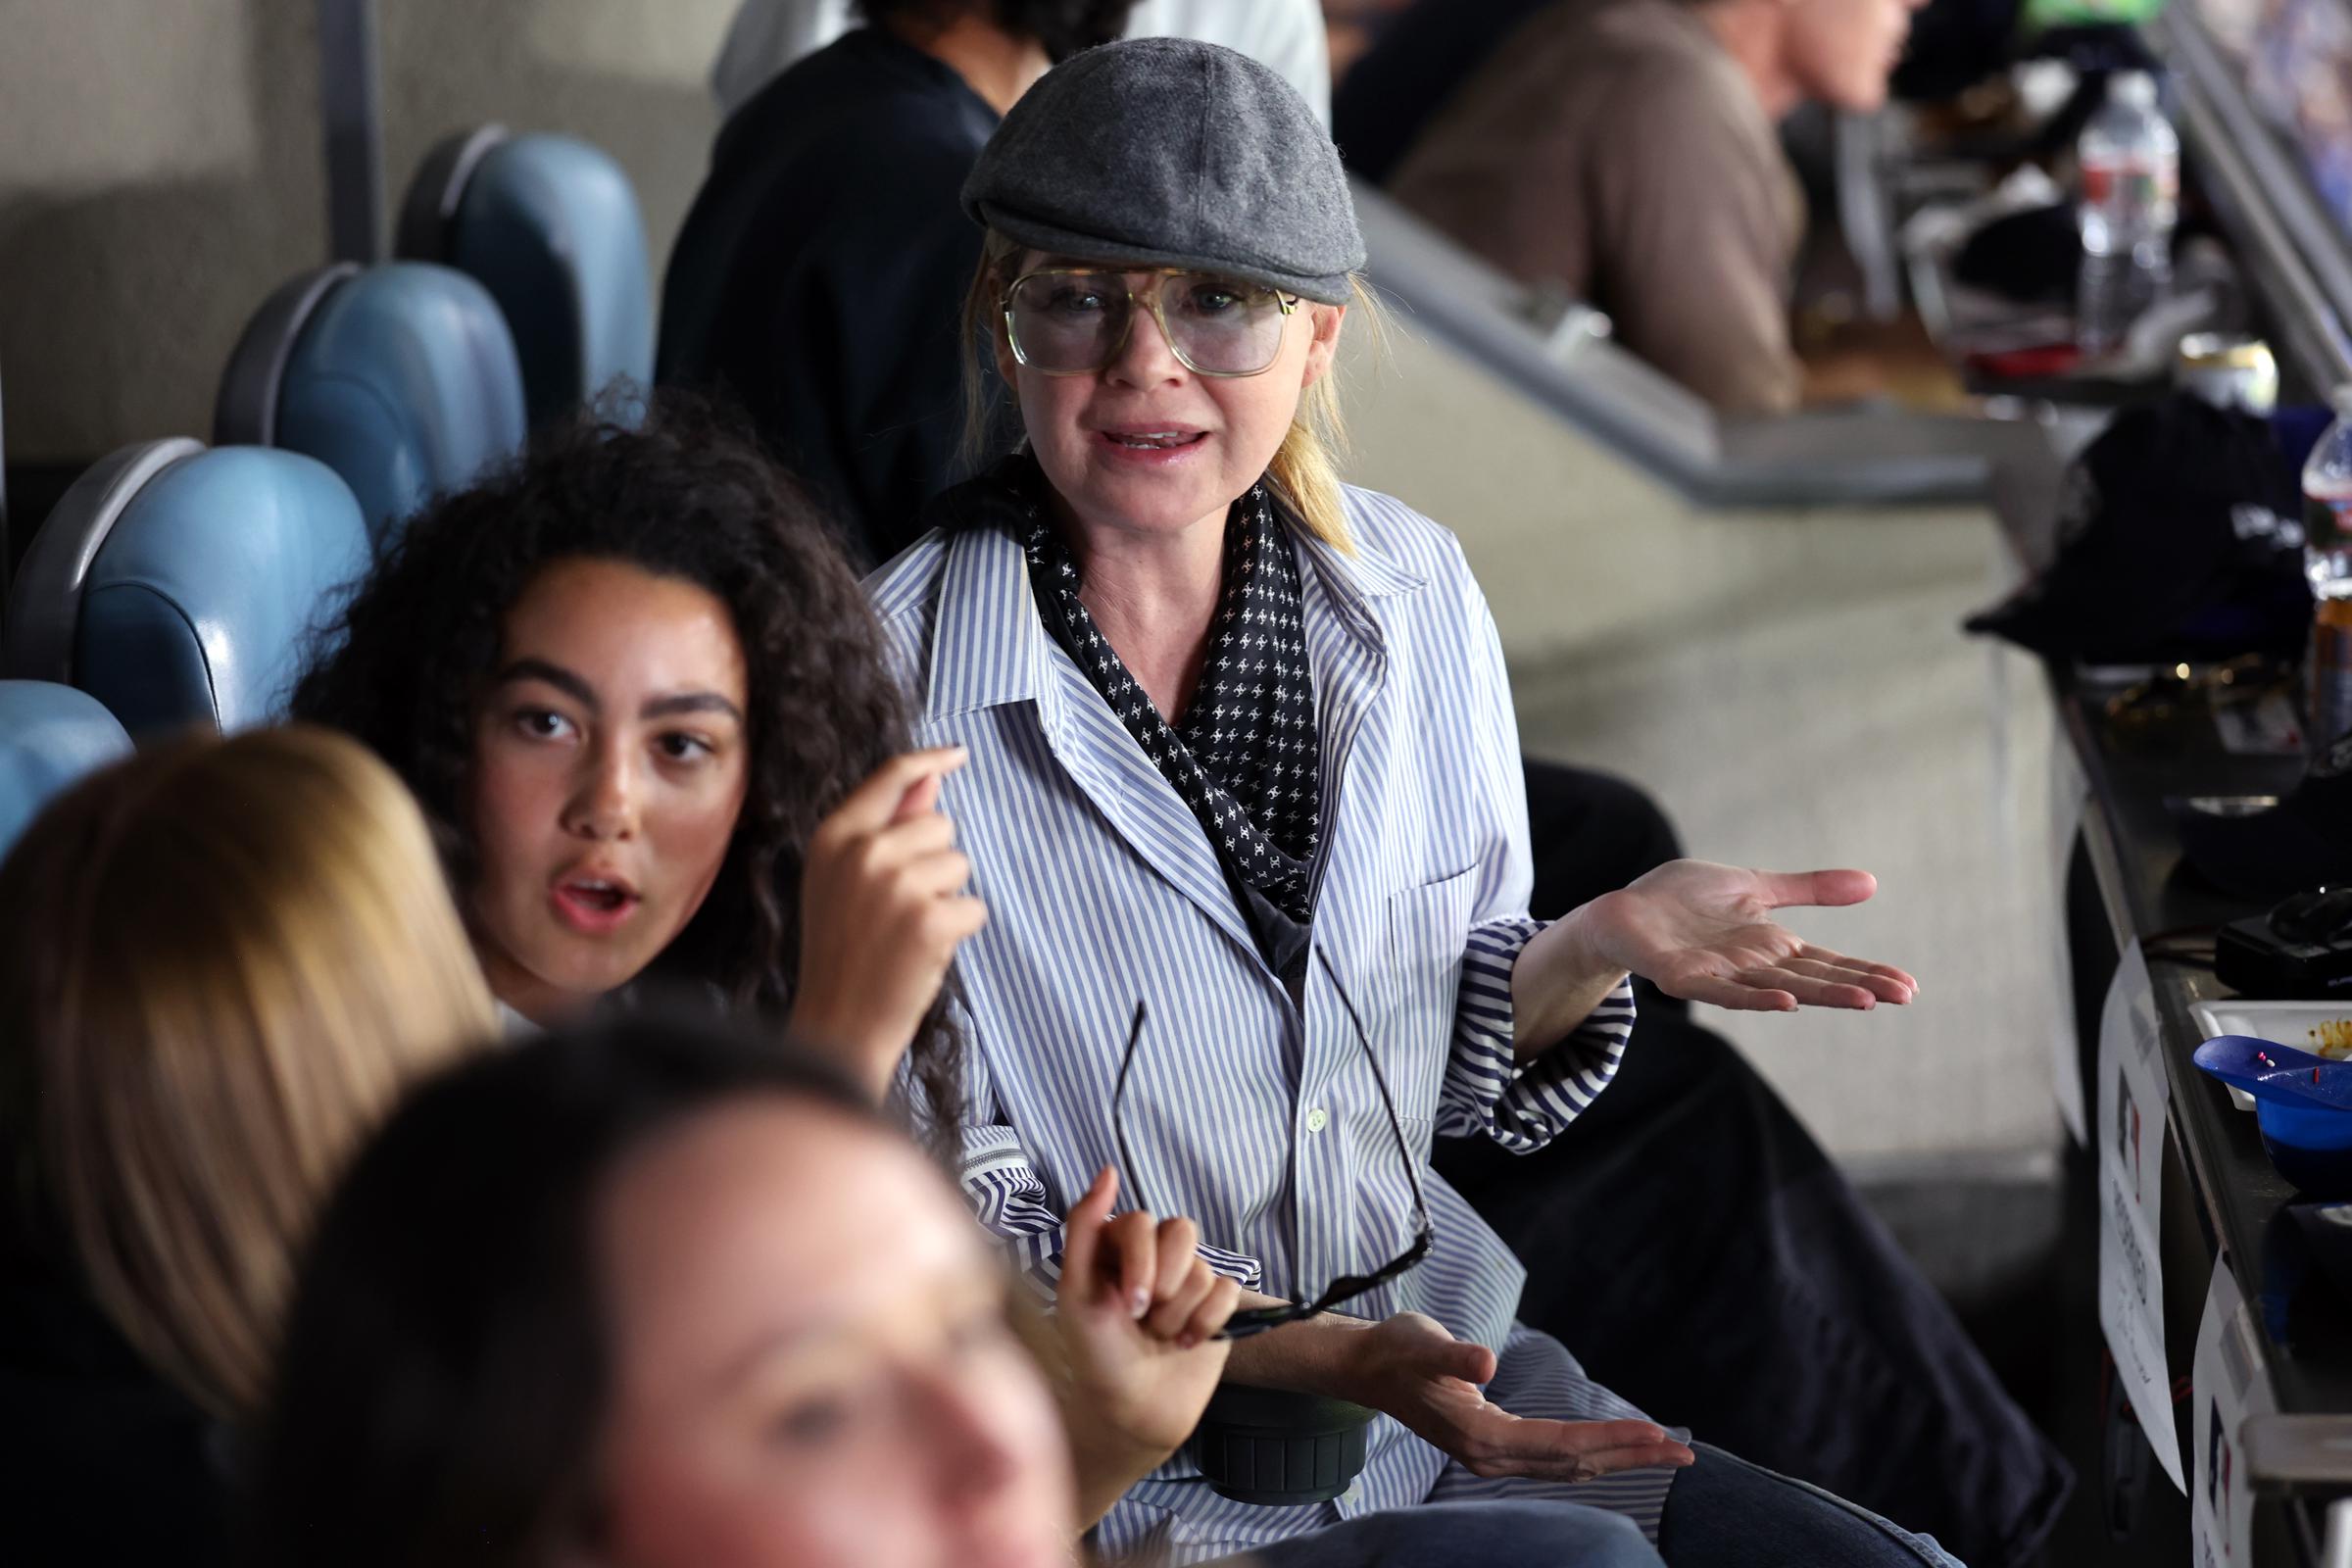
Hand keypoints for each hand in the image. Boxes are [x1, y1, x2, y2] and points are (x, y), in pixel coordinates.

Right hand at [788, 748, 988, 1098]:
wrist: (836, 1024)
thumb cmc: (843, 951)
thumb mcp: (842, 879)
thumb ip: (885, 825)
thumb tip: (931, 777)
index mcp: (834, 836)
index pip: (891, 776)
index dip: (929, 761)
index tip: (956, 755)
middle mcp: (864, 852)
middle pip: (940, 825)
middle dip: (934, 863)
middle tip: (897, 910)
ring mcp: (897, 885)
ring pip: (959, 865)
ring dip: (946, 899)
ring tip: (905, 932)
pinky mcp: (930, 920)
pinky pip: (973, 907)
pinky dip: (958, 932)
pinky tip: (922, 954)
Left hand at [1050, 1167, 1239, 1524]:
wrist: (1131, 1413)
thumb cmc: (1095, 1356)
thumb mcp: (1076, 1293)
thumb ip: (1084, 1227)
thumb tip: (1108, 1171)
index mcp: (1117, 1246)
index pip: (1143, 1221)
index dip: (1142, 1263)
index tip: (1129, 1306)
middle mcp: (1154, 1256)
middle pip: (1182, 1232)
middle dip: (1167, 1285)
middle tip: (1145, 1320)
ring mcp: (1187, 1280)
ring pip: (1206, 1269)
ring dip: (1181, 1314)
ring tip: (1161, 1338)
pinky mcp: (1216, 1306)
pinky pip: (1230, 1291)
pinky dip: (1209, 1322)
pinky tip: (1188, 1343)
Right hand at [1348, 1312, 1694, 1481]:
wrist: (1366, 1367)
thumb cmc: (1397, 1351)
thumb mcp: (1422, 1343)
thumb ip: (1454, 1355)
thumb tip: (1486, 1363)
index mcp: (1479, 1436)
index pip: (1559, 1442)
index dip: (1608, 1438)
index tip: (1654, 1433)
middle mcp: (1490, 1456)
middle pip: (1573, 1462)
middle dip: (1629, 1456)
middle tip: (1684, 1451)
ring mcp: (1491, 1457)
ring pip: (1567, 1465)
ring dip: (1617, 1458)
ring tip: (1664, 1451)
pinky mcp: (1493, 1448)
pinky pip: (1554, 1460)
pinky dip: (1592, 1455)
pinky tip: (1615, 1452)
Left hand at [1563, 860, 1917, 1013]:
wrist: (1624, 908)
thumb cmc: (1683, 899)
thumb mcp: (1754, 886)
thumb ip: (1807, 889)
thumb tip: (1871, 883)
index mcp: (1770, 946)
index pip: (1828, 963)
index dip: (1866, 972)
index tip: (1908, 986)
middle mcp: (1751, 965)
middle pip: (1813, 979)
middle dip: (1857, 987)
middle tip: (1902, 996)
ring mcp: (1719, 973)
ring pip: (1777, 988)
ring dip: (1818, 995)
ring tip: (1862, 1000)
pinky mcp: (1683, 975)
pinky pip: (1721, 992)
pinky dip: (1753, 998)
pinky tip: (1785, 1003)